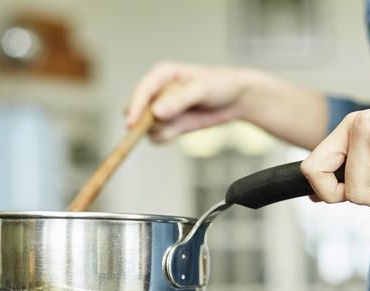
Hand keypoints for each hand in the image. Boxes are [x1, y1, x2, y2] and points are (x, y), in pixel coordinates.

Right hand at [126, 62, 253, 142]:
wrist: (237, 98)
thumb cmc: (220, 84)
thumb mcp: (201, 89)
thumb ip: (178, 100)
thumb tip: (156, 112)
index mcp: (161, 74)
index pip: (141, 91)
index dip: (135, 107)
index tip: (132, 123)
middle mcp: (157, 92)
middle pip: (138, 111)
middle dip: (146, 122)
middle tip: (164, 125)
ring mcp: (161, 110)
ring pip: (147, 127)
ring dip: (161, 130)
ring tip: (181, 123)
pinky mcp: (169, 124)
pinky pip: (157, 136)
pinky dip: (167, 137)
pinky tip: (182, 129)